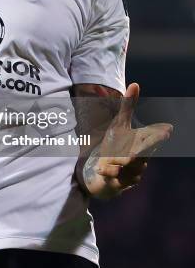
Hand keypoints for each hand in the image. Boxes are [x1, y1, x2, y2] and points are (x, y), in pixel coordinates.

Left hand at [84, 83, 172, 197]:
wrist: (102, 172)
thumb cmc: (115, 145)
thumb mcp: (119, 124)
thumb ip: (128, 106)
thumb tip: (135, 84)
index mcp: (142, 142)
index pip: (154, 138)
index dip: (159, 135)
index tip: (167, 129)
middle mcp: (142, 158)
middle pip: (143, 154)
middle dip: (137, 153)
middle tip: (130, 153)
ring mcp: (134, 172)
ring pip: (129, 166)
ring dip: (116, 162)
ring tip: (108, 159)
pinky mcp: (123, 183)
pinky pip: (117, 177)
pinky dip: (108, 172)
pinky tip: (100, 169)